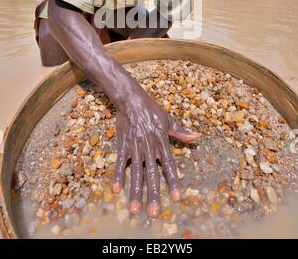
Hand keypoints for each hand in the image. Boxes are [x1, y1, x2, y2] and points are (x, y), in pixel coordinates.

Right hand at [111, 93, 199, 217]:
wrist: (131, 99)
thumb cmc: (151, 110)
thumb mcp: (168, 119)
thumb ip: (181, 131)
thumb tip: (197, 137)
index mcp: (162, 141)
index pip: (169, 164)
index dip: (172, 181)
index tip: (176, 197)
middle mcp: (149, 146)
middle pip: (152, 173)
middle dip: (153, 194)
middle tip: (154, 213)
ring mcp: (135, 146)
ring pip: (136, 172)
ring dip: (135, 191)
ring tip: (135, 209)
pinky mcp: (123, 144)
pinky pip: (121, 162)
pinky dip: (118, 175)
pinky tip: (116, 190)